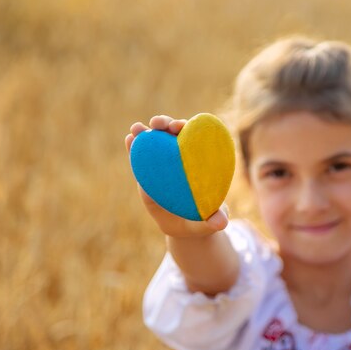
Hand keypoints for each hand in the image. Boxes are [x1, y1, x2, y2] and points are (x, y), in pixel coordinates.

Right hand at [124, 115, 228, 237]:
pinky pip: (139, 158)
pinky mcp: (146, 174)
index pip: (195, 140)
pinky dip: (134, 147)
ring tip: (137, 129)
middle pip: (173, 134)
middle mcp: (180, 159)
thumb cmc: (202, 219)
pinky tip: (129, 139)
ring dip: (145, 132)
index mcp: (199, 163)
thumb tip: (221, 224)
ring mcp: (162, 164)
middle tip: (159, 123)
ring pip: (153, 143)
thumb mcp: (210, 220)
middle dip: (166, 123)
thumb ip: (216, 219)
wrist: (184, 226)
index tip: (182, 126)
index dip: (189, 128)